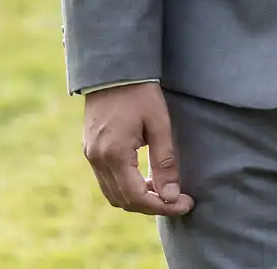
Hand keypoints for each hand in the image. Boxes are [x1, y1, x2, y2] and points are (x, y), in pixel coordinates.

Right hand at [82, 82, 193, 216]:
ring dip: (138, 198)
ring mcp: (90, 155)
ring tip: (164, 190)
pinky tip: (146, 178)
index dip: (162, 206)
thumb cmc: (140, 93)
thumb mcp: (159, 124)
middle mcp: (97, 160)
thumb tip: (171, 196)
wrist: (113, 70)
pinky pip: (107, 180)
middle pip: (123, 201)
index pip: (137, 197)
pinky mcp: (90, 150)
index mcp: (114, 154)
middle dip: (152, 206)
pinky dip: (126, 186)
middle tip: (179, 200)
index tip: (186, 203)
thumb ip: (165, 162)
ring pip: (112, 194)